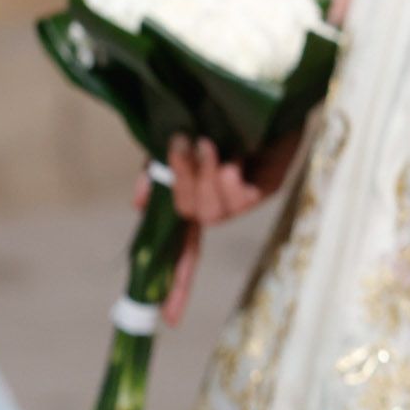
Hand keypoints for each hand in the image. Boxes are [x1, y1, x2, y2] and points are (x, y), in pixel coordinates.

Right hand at [134, 131, 301, 325]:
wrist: (263, 90)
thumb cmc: (215, 112)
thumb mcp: (173, 138)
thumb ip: (157, 172)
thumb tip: (139, 205)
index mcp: (198, 199)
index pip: (184, 252)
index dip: (176, 285)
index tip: (166, 318)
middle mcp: (222, 205)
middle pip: (190, 220)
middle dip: (183, 185)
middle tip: (188, 145)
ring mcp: (246, 198)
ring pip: (213, 213)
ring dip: (206, 177)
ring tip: (211, 145)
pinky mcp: (269, 187)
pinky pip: (241, 200)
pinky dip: (231, 178)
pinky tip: (236, 158)